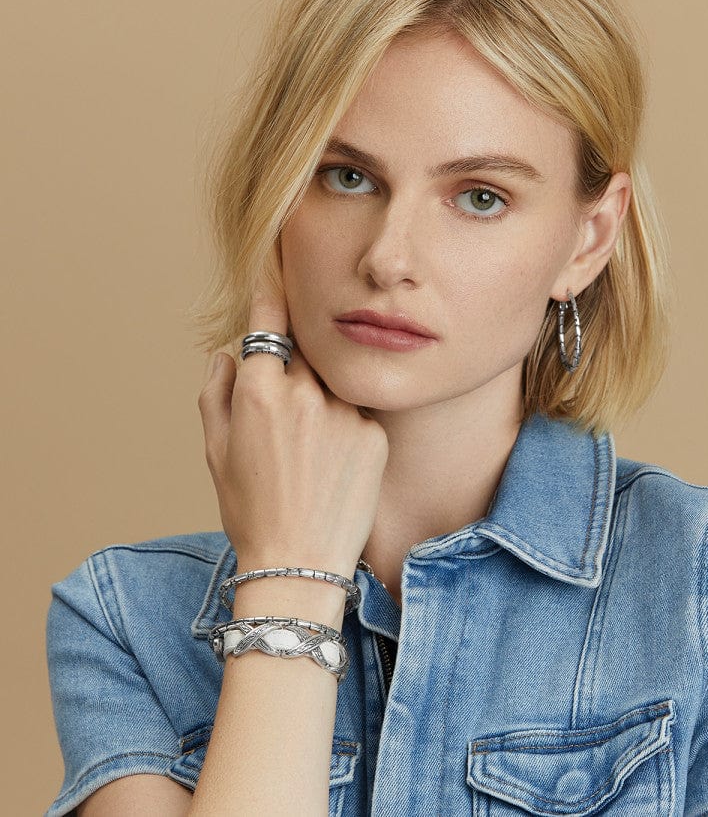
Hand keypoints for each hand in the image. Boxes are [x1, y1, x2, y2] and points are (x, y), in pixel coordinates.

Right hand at [197, 266, 387, 576]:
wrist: (299, 564)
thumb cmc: (250, 510)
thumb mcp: (216, 452)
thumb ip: (216, 392)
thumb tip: (227, 354)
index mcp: (259, 392)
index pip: (270, 320)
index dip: (273, 287)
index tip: (279, 260)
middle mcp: (305, 393)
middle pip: (309, 347)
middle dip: (301, 356)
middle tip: (294, 396)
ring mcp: (345, 412)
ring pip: (336, 378)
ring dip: (325, 393)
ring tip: (312, 444)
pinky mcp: (375, 434)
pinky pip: (359, 409)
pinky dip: (347, 421)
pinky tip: (335, 463)